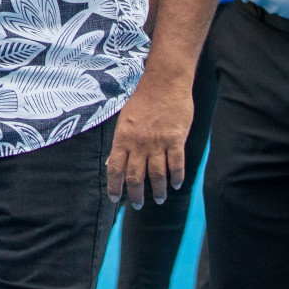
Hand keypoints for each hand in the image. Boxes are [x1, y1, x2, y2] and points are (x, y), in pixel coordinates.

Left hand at [105, 75, 191, 208]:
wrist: (164, 82)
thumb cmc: (143, 100)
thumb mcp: (124, 119)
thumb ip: (121, 142)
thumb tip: (111, 162)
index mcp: (123, 138)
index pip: (115, 168)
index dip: (115, 186)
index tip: (115, 199)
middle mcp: (139, 143)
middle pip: (136, 177)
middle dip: (136, 195)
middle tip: (137, 206)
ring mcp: (158, 142)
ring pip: (157, 175)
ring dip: (158, 190)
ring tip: (159, 199)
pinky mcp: (176, 140)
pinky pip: (176, 164)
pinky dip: (176, 177)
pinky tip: (176, 185)